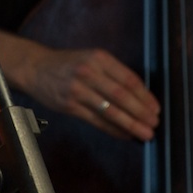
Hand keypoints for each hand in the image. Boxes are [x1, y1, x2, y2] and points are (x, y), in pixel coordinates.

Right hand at [15, 42, 159, 141]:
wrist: (36, 68)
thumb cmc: (68, 64)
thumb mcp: (91, 59)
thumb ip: (112, 74)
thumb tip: (141, 98)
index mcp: (98, 58)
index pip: (128, 79)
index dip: (145, 96)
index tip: (156, 108)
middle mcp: (88, 71)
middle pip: (121, 95)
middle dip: (141, 112)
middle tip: (155, 124)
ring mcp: (77, 89)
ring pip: (110, 110)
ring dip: (130, 124)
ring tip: (145, 133)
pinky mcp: (69, 105)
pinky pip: (96, 120)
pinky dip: (113, 129)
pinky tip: (125, 134)